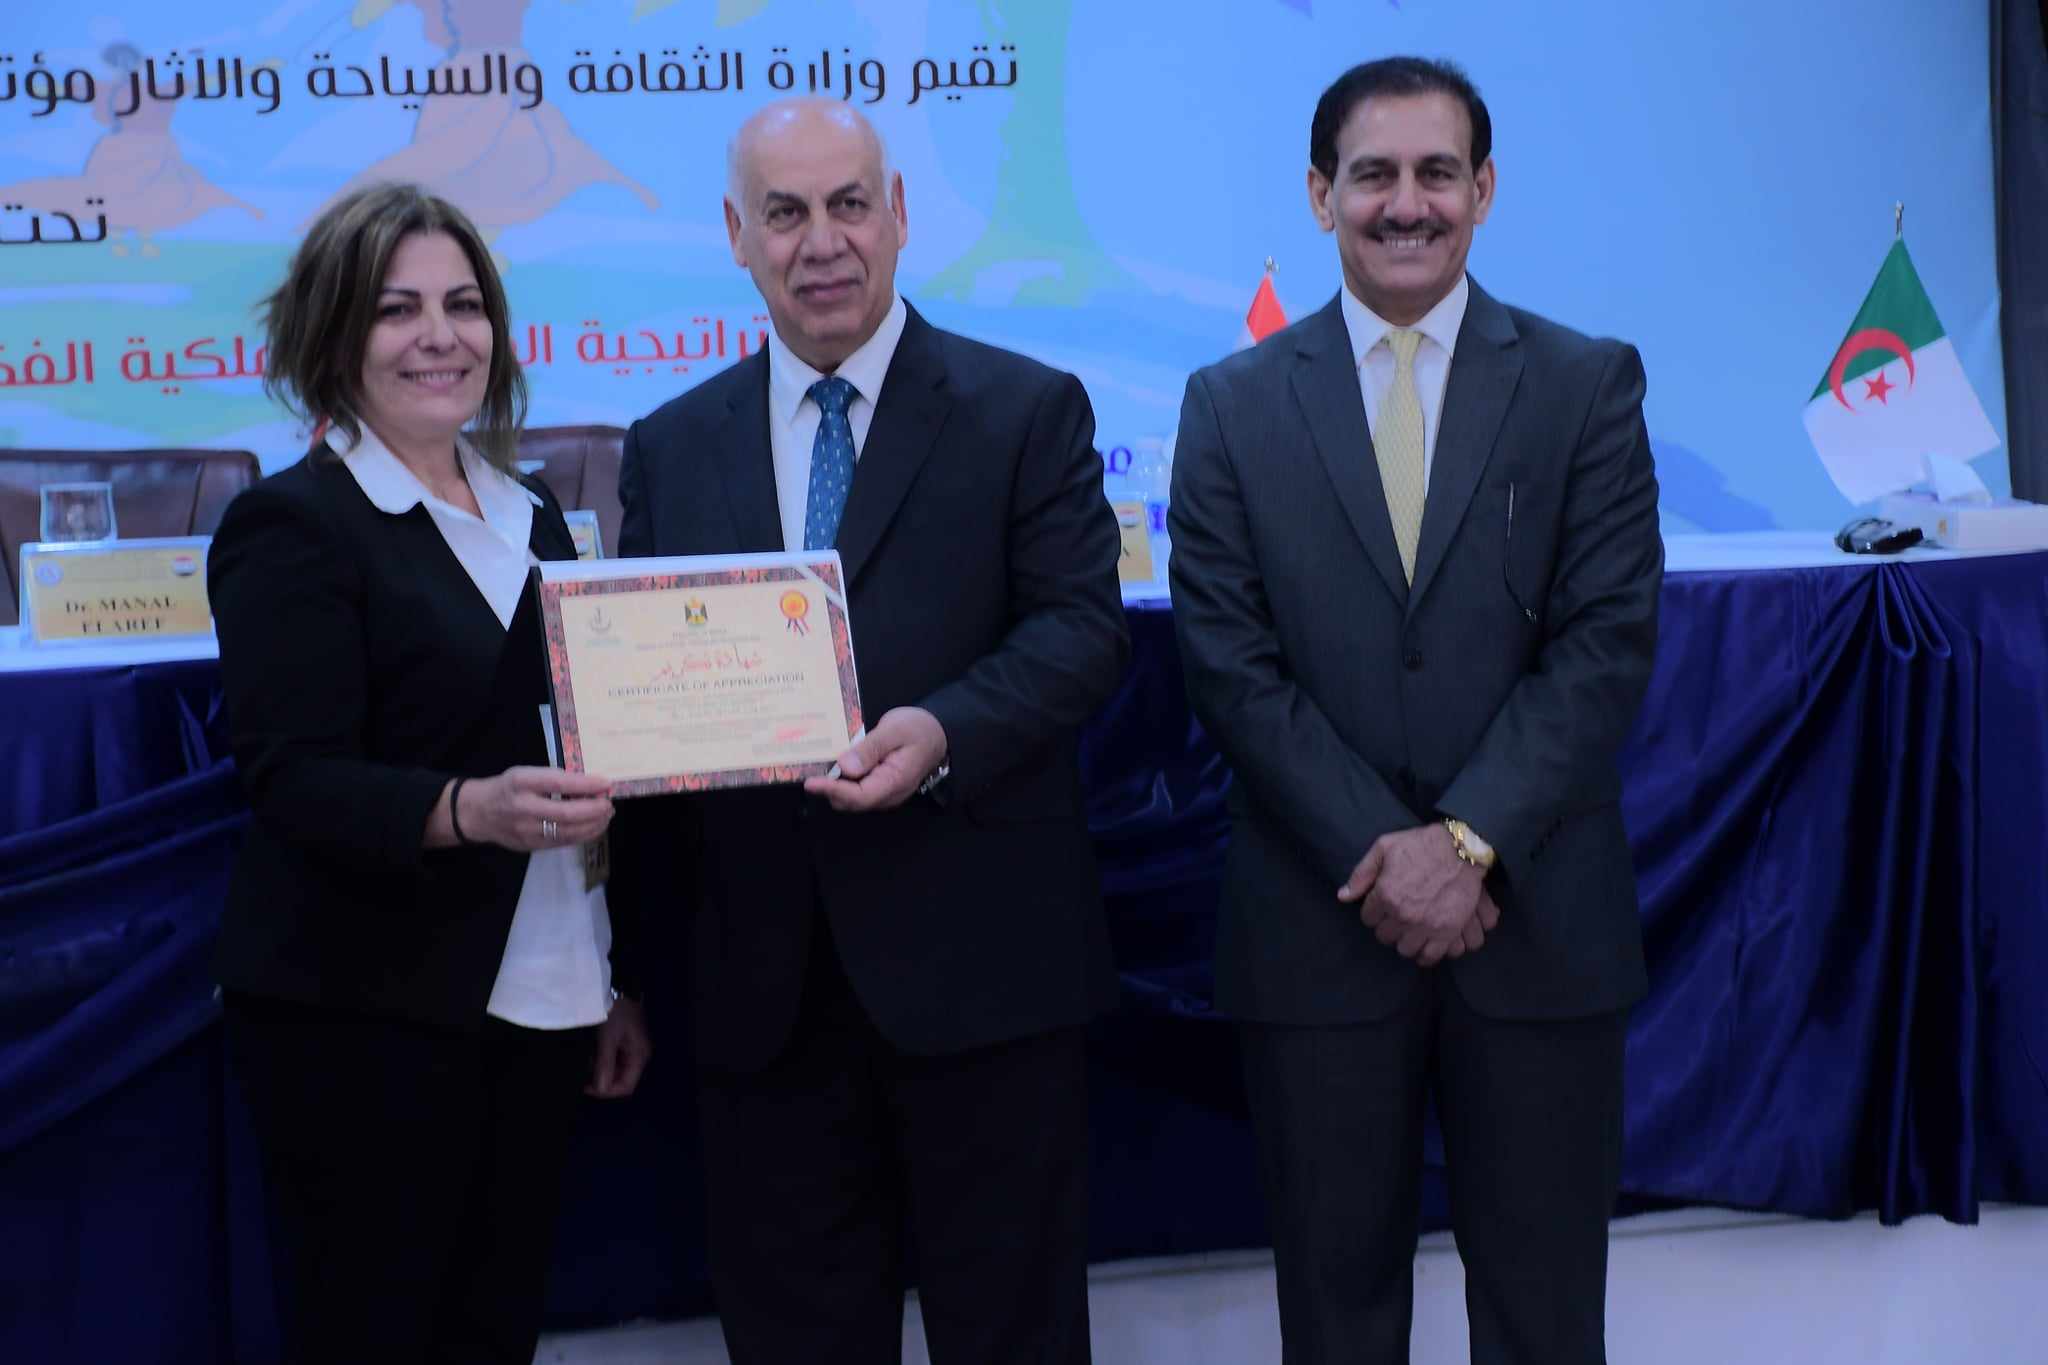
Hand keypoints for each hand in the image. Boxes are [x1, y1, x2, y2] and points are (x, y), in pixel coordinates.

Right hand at [459, 766, 613, 851]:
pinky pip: (562, 842)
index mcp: (521, 782)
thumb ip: (553, 778)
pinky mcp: (530, 846)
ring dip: (593, 825)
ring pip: (568, 832)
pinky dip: (583, 835)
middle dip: (594, 810)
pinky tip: (593, 826)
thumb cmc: (507, 788)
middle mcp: (522, 808)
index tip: (606, 783)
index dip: (586, 784)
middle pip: (566, 813)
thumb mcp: (525, 773)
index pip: (558, 783)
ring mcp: (526, 831)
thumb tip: (591, 784)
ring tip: (605, 815)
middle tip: (608, 804)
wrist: (478, 813)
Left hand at [586, 996, 649, 1098]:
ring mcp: (631, 1048)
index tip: (586, 1086)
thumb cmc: (614, 1012)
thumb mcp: (607, 1039)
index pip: (626, 1087)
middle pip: (621, 1080)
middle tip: (583, 1075)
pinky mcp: (622, 1041)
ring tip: (584, 1063)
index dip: (607, 1091)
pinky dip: (600, 1061)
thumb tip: (601, 1090)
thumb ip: (605, 1065)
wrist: (614, 986)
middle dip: (602, 1080)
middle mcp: (638, 1055)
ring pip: (615, 1070)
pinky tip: (589, 1054)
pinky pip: (612, 1059)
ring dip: (599, 1071)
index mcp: (639, 1056)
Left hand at [803, 707, 946, 812]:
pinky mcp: (877, 787)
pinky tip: (831, 766)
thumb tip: (845, 766)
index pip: (860, 796)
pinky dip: (840, 782)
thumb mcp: (895, 730)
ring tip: (815, 768)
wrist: (936, 733)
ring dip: (832, 786)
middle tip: (807, 771)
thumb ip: (871, 748)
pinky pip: (855, 791)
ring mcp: (882, 793)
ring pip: (850, 799)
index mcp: (894, 782)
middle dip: (828, 790)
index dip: (833, 790)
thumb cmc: (918, 729)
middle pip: (851, 802)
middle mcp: (888, 794)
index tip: (812, 782)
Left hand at [1337, 824, 1488, 965]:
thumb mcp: (1384, 847)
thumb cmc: (1421, 844)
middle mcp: (1403, 914)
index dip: (1374, 912)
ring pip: (1404, 949)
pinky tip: (1424, 945)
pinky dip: (1425, 954)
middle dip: (1388, 927)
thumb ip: (1362, 873)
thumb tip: (1343, 896)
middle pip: (1384, 936)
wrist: (1461, 848)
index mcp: (1385, 894)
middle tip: (1396, 918)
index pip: (1368, 918)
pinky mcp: (1447, 932)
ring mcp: (1426, 925)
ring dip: (1405, 940)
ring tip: (1410, 930)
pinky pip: (1430, 956)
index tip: (1382, 907)